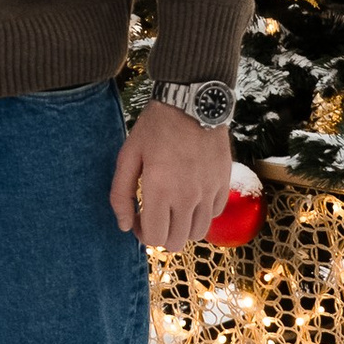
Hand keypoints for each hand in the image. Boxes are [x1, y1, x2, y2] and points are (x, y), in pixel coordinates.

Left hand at [110, 98, 232, 250]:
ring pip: (197, 233)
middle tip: (154, 217)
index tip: (138, 219)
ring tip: (173, 209)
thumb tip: (124, 226)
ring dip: (182, 228)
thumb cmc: (156, 127)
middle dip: (161, 235)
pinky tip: (191, 197)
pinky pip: (215, 214)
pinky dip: (202, 213)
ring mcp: (208, 191)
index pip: (154, 237)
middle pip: (176, 242)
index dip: (142, 235)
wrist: (192, 102)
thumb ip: (120, 194)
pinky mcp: (223, 184)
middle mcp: (187, 196)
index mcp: (159, 189)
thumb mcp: (128, 155)